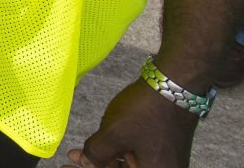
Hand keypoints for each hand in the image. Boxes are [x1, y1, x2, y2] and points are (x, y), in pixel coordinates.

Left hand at [68, 79, 197, 167]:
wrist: (174, 84)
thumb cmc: (147, 111)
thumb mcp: (114, 135)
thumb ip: (96, 154)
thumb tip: (86, 162)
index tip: (68, 167)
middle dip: (95, 165)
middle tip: (71, 161)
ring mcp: (165, 160)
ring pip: (128, 164)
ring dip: (103, 158)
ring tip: (78, 154)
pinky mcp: (164, 148)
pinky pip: (136, 154)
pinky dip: (116, 150)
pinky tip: (99, 143)